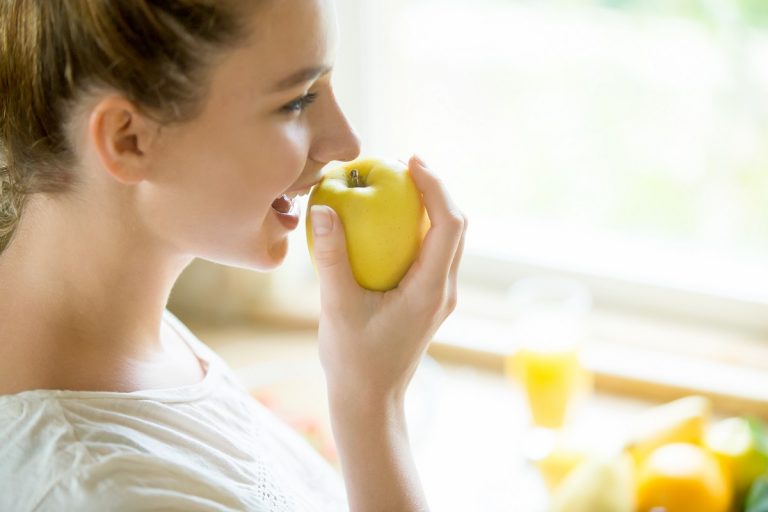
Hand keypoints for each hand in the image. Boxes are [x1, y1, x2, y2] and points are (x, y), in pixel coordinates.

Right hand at [309, 155, 466, 404]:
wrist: (371, 400)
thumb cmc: (354, 360)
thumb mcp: (337, 308)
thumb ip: (331, 259)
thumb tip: (323, 210)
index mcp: (430, 290)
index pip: (449, 225)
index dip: (436, 187)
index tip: (412, 160)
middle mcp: (443, 290)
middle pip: (457, 226)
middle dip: (436, 190)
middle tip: (404, 164)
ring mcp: (439, 296)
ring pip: (448, 239)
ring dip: (431, 208)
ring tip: (400, 183)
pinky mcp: (429, 299)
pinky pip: (433, 253)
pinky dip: (419, 229)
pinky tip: (390, 221)